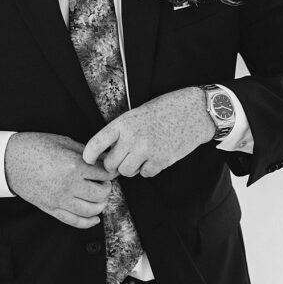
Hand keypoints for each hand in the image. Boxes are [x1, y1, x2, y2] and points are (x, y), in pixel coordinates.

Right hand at [4, 132, 116, 228]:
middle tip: (104, 181)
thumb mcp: (63, 142)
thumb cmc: (35, 146)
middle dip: (107, 187)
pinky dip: (88, 222)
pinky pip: (74, 221)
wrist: (9, 160)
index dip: (111, 171)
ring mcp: (60, 199)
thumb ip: (85, 152)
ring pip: (91, 210)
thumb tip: (103, 159)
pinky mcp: (51, 209)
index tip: (111, 170)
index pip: (104, 173)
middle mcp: (69, 185)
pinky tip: (94, 217)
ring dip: (100, 204)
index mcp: (73, 165)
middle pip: (101, 193)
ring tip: (99, 196)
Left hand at [82, 88, 213, 177]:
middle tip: (122, 158)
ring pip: (126, 172)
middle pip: (111, 164)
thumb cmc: (166, 109)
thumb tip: (109, 151)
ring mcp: (147, 150)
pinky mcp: (161, 161)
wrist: (194, 111)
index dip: (89, 155)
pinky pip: (145, 174)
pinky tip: (155, 157)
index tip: (88, 160)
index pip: (97, 143)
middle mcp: (133, 137)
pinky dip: (148, 169)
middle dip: (114, 164)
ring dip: (131, 168)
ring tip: (140, 155)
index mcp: (124, 122)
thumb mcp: (138, 113)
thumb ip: (123, 131)